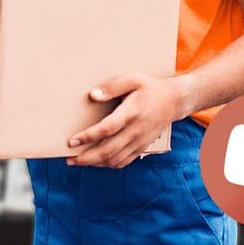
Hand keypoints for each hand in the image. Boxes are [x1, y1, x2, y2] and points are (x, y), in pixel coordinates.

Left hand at [65, 73, 181, 168]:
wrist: (174, 101)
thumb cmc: (150, 88)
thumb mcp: (132, 80)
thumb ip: (112, 87)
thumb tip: (93, 95)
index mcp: (131, 113)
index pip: (107, 129)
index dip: (88, 137)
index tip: (72, 141)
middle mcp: (135, 131)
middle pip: (108, 150)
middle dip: (86, 158)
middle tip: (69, 159)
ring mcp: (139, 142)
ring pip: (115, 160)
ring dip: (95, 163)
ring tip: (77, 161)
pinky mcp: (142, 148)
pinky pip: (124, 161)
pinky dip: (108, 164)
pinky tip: (96, 162)